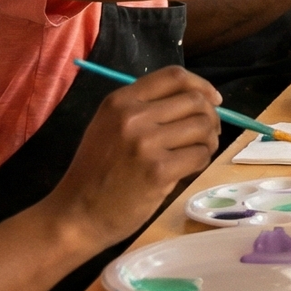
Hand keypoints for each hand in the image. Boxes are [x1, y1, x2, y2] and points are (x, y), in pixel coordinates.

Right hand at [41, 66, 221, 250]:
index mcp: (120, 101)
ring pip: (202, 127)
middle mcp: (133, 116)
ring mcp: (146, 143)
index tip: (214, 100)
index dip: (201, 86)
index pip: (174, 76)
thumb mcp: (108, 126)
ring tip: (198, 151)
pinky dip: (202, 160)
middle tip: (208, 133)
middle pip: (195, 101)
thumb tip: (196, 101)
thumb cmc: (95, 172)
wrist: (76, 214)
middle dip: (211, 116)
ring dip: (209, 140)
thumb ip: (144, 109)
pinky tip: (188, 169)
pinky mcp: (158, 171)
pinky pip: (200, 155)